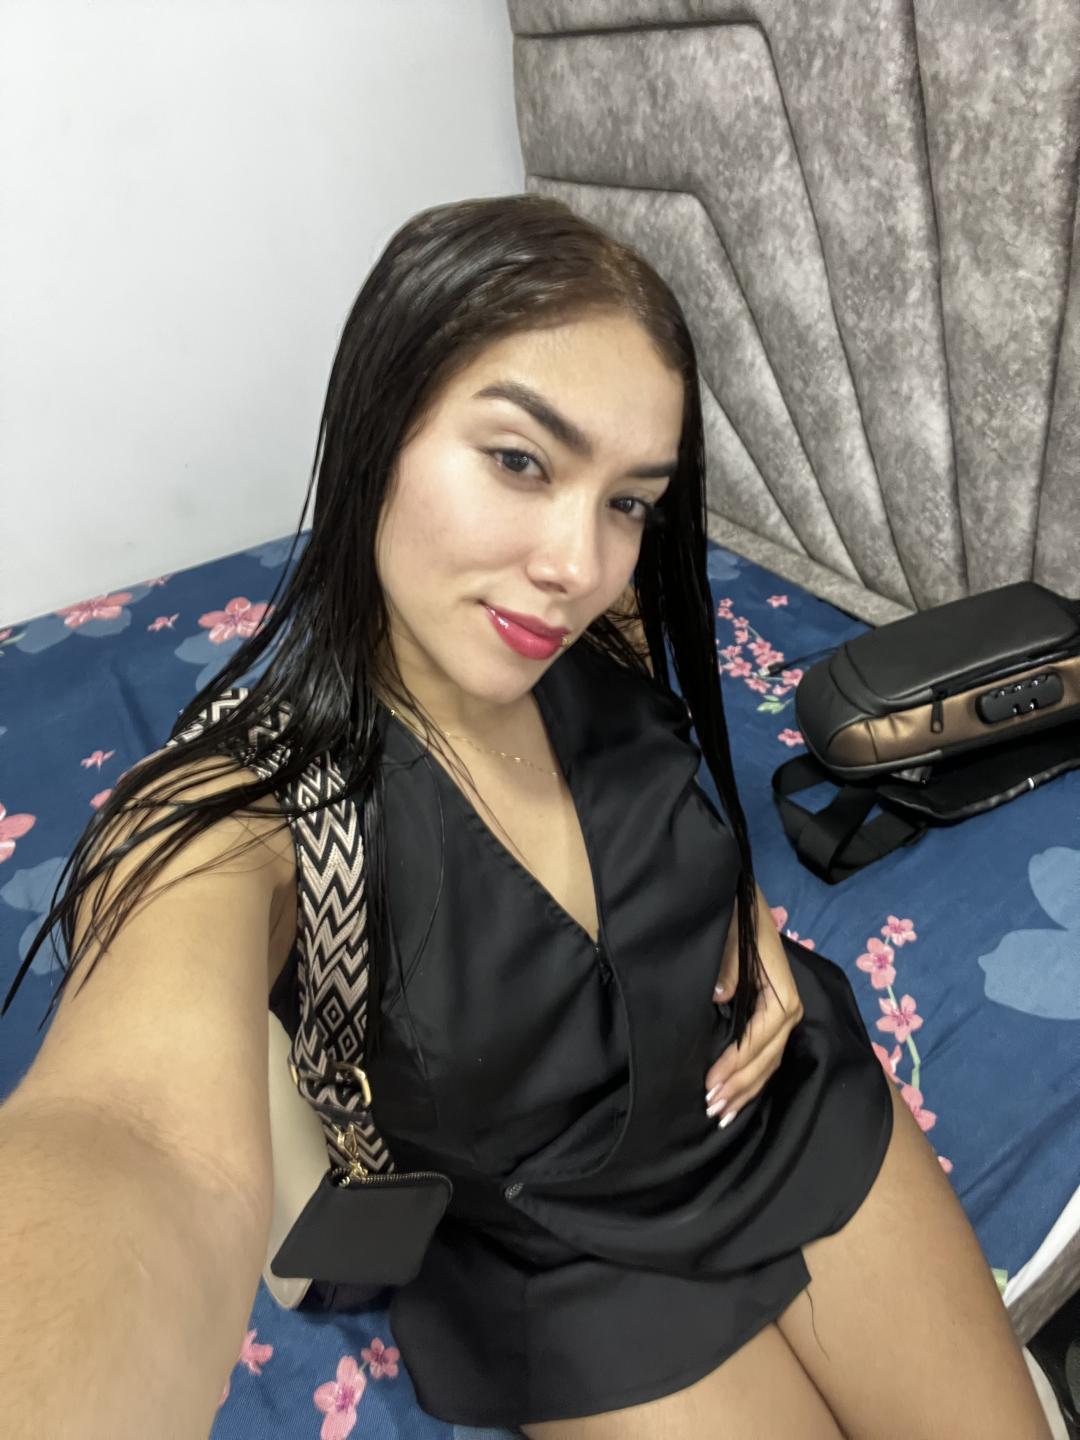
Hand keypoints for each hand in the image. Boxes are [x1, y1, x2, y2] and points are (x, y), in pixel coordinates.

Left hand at [704, 886, 803, 1127]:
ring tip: (722, 1112)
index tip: (711, 1082)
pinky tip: (736, 1094)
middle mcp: (788, 1004)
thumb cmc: (735, 912)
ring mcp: (782, 1010)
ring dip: (746, 1088)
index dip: (738, 1061)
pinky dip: (751, 1076)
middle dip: (741, 1085)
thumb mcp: (731, 931)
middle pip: (768, 1055)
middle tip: (712, 1109)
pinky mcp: (771, 1013)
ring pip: (769, 1060)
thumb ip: (729, 963)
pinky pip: (765, 1052)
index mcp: (782, 988)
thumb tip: (722, 997)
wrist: (740, 894)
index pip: (762, 1035)